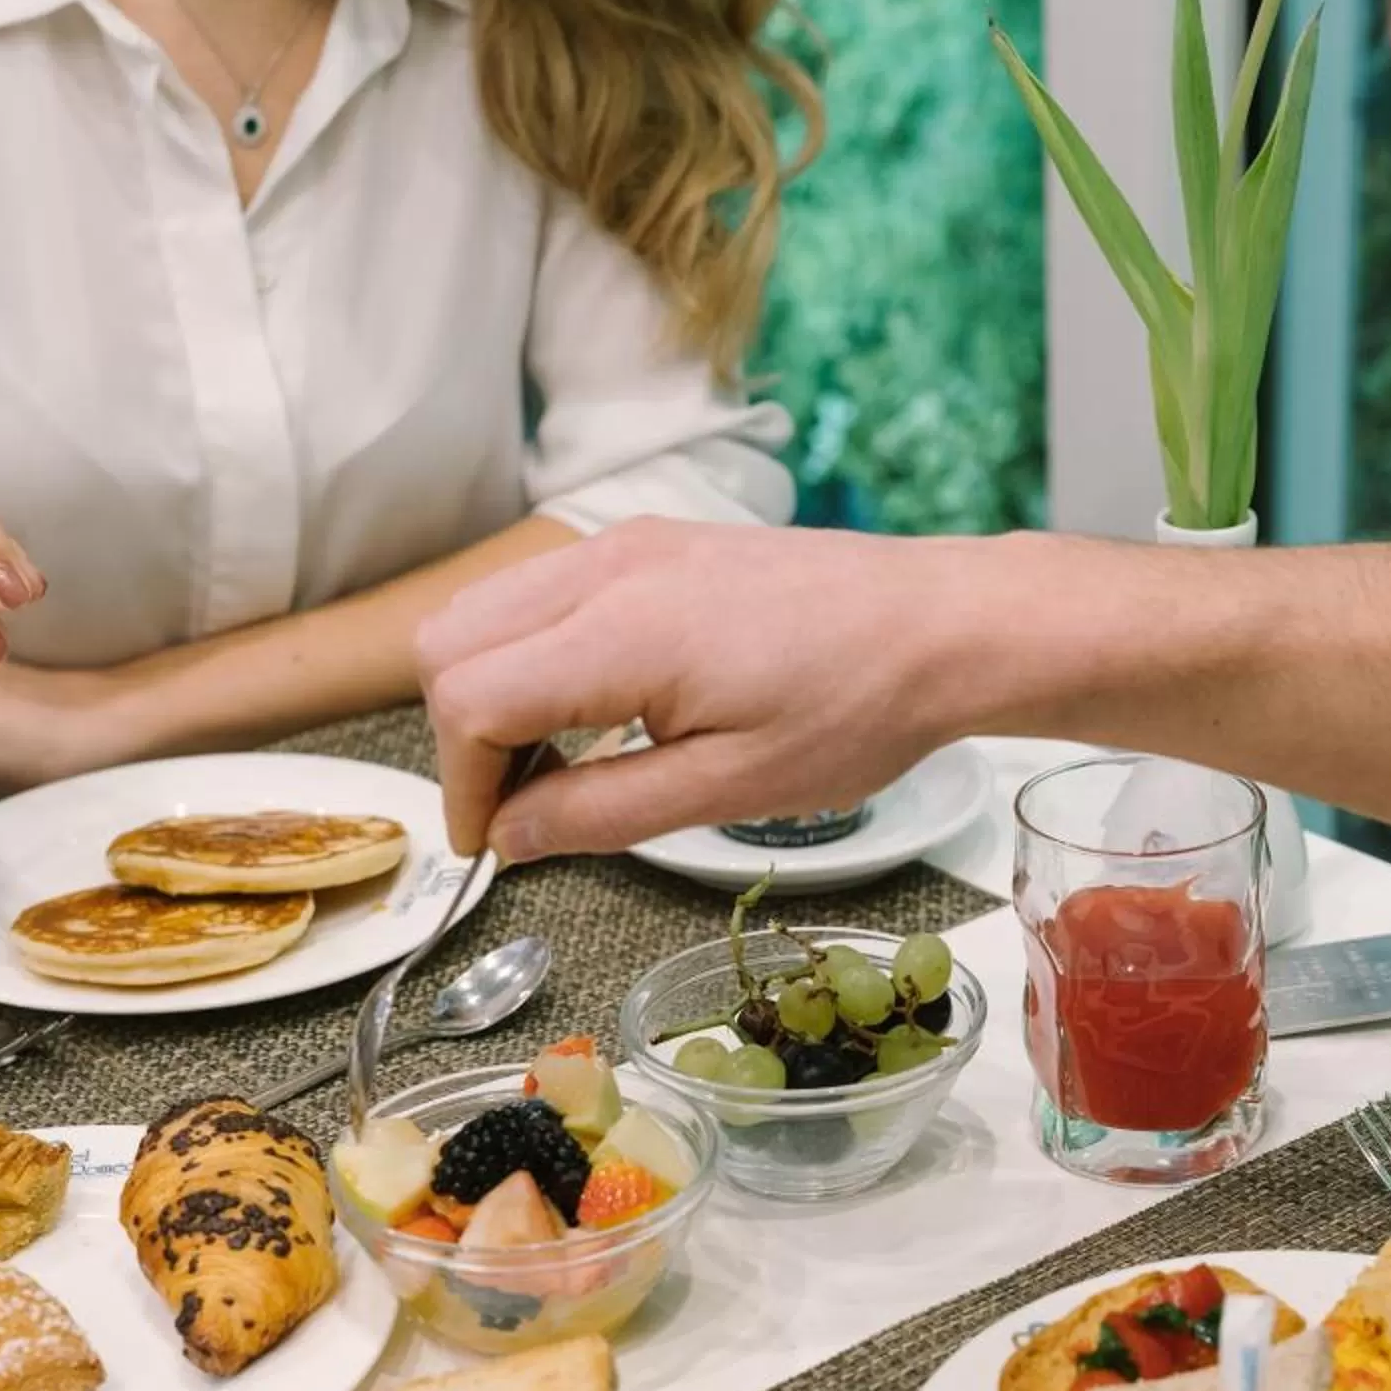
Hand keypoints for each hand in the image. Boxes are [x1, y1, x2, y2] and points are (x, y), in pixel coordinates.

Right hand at [414, 518, 1017, 860]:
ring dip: (488, 690)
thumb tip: (509, 838)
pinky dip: (528, 652)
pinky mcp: (649, 542)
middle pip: (449, 642)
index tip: (493, 847)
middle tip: (516, 812)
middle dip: (460, 738)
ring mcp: (624, 545)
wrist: (941, 624)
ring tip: (553, 767)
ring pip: (484, 608)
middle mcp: (606, 569)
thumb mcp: (732, 789)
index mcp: (622, 632)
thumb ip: (603, 813)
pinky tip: (590, 712)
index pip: (468, 700)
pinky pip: (541, 590)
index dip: (462, 785)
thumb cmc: (857, 708)